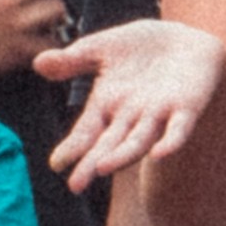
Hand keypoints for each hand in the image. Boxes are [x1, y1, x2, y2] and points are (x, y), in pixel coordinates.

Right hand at [37, 15, 225, 190]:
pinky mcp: (187, 107)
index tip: (57, 164)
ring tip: (103, 168)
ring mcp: (158, 113)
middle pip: (109, 145)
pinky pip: (179, 129)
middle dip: (92, 164)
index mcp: (107, 105)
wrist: (186, 39)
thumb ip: (73, 60)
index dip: (73, 148)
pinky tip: (160, 154)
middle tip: (75, 186)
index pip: (87, 131)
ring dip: (122, 155)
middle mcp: (130, 116)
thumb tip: (38, 63)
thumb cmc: (140, 47)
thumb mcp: (102, 48)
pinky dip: (170, 141)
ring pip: (139, 140)